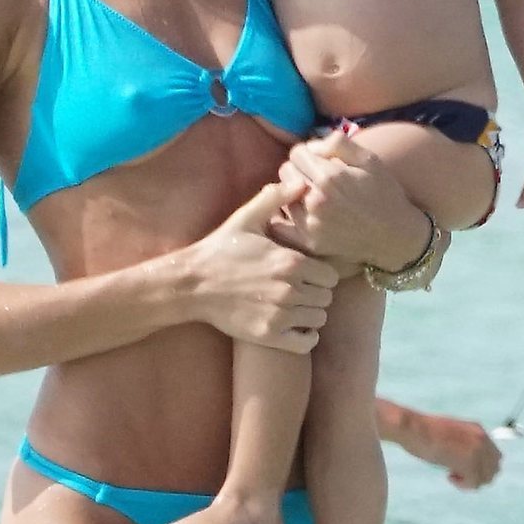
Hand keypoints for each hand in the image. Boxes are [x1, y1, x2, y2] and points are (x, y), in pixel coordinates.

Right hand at [190, 181, 338, 352]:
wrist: (192, 284)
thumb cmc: (221, 249)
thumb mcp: (246, 218)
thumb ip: (275, 199)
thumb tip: (300, 181)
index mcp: (291, 262)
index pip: (331, 276)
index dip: (321, 274)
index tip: (308, 273)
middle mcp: (290, 290)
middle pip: (327, 298)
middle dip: (317, 293)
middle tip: (300, 289)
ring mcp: (280, 315)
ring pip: (318, 319)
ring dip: (310, 313)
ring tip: (294, 305)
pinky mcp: (269, 335)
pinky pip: (306, 342)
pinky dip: (305, 336)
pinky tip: (293, 325)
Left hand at [268, 130, 449, 275]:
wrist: (395, 235)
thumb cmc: (383, 192)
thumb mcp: (368, 159)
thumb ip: (338, 143)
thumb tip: (311, 146)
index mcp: (330, 177)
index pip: (296, 153)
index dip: (307, 153)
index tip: (319, 161)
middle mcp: (316, 201)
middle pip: (286, 172)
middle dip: (299, 170)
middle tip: (316, 178)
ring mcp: (311, 224)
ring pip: (283, 196)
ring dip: (294, 193)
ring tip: (314, 197)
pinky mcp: (309, 243)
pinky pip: (281, 224)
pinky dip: (286, 217)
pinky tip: (303, 213)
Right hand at [377, 399, 501, 489]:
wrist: (414, 428)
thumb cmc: (423, 431)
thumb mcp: (450, 433)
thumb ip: (463, 444)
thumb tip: (466, 462)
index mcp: (478, 429)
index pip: (495, 456)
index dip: (481, 467)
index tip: (463, 467)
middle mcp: (482, 439)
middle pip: (494, 469)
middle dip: (478, 476)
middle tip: (459, 474)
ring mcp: (477, 450)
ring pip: (485, 478)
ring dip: (470, 481)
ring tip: (452, 475)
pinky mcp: (469, 462)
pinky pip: (474, 484)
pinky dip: (462, 485)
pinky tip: (449, 476)